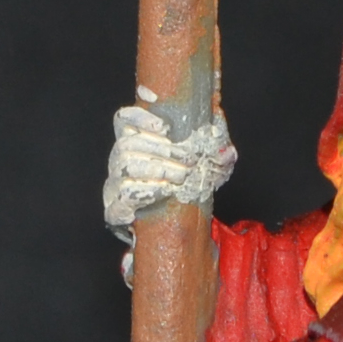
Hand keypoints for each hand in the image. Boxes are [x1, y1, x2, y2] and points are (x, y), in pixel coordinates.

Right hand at [103, 104, 236, 235]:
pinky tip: (166, 191)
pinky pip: (125, 194)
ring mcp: (115, 182)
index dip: (139, 117)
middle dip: (163, 150)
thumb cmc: (178, 186)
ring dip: (159, 169)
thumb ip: (214, 155)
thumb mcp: (200, 167)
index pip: (124, 119)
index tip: (164, 125)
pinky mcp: (115, 207)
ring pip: (126, 165)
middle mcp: (120, 158)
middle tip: (190, 159)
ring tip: (181, 176)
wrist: (161, 225)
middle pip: (129, 143)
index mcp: (134, 141)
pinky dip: (148, 191)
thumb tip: (227, 153)